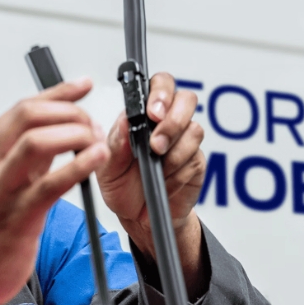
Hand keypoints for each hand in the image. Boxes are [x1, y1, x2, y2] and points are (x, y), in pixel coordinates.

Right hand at [0, 79, 108, 304]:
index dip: (58, 93)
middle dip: (68, 111)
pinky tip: (96, 160)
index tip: (83, 86)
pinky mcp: (16, 218)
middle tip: (91, 123)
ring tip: (96, 143)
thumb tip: (52, 136)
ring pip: (38, 140)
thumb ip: (18, 162)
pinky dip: (78, 165)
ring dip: (75, 134)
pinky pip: (51, 183)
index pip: (21, 109)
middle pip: (29, 115)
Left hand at [96, 72, 206, 296]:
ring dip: (174, 149)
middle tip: (157, 142)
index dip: (160, 92)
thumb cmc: (123, 188)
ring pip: (194, 129)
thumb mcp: (107, 169)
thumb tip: (124, 120)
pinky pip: (195, 157)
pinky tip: (165, 180)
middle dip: (173, 119)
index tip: (152, 112)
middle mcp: (167, 124)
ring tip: (158, 165)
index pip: (159, 86)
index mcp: (143, 117)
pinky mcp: (196, 162)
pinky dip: (178, 170)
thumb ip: (115, 144)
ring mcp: (184, 142)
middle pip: (186, 99)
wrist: (139, 218)